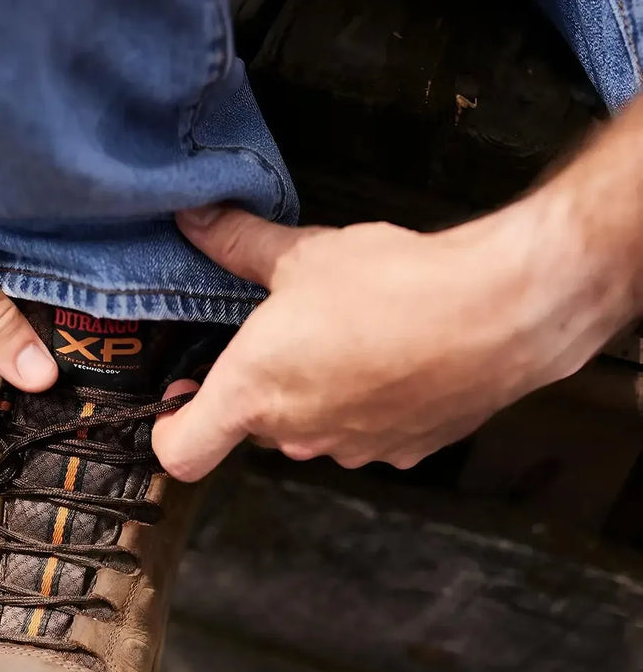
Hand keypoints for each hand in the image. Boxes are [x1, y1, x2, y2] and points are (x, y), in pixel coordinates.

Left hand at [153, 204, 614, 479]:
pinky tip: (392, 362)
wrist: (501, 312)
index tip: (181, 399)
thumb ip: (240, 243)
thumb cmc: (393, 284)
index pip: (182, 451)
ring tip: (349, 339)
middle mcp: (295, 435)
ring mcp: (350, 449)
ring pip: (312, 430)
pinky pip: (364, 433)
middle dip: (260, 390)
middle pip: (253, 429)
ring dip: (316, 396)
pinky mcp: (401, 453)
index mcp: (253, 394)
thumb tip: (196, 219)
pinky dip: (366, 406)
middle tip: (283, 337)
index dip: (171, 430)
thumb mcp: (303, 254)